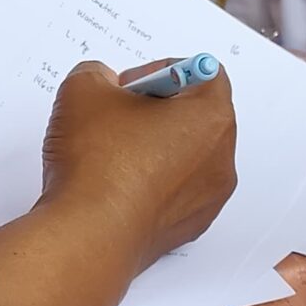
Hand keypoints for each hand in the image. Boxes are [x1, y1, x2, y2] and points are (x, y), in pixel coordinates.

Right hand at [39, 61, 237, 271]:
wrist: (88, 234)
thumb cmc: (97, 163)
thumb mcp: (84, 89)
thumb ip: (98, 73)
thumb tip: (102, 84)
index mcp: (211, 118)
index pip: (205, 75)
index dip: (162, 71)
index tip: (130, 87)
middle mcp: (221, 160)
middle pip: (196, 117)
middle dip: (156, 110)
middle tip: (116, 116)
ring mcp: (207, 199)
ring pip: (185, 158)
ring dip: (153, 148)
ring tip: (109, 155)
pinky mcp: (186, 229)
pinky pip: (173, 193)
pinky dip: (150, 184)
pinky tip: (113, 187)